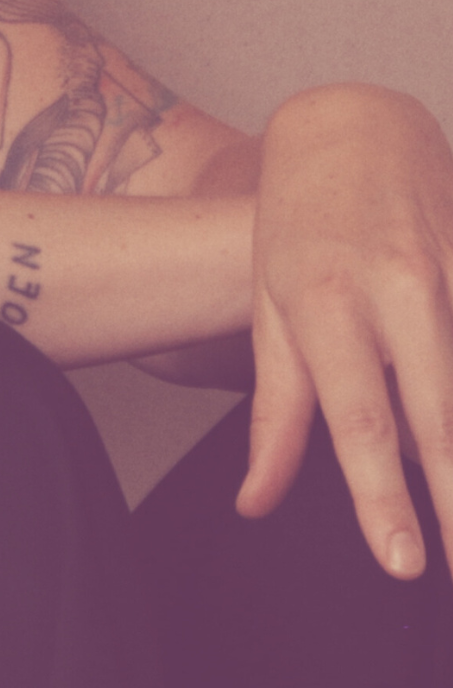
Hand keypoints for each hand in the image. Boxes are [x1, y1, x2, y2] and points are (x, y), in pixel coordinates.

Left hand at [236, 84, 452, 576]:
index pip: (355, 418)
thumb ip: (275, 412)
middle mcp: (392, 286)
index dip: (381, 496)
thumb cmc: (297, 228)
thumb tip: (253, 503)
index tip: (403, 563)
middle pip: (438, 409)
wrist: (346, 123)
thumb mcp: (270, 310)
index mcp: (325, 304)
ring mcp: (447, 264)